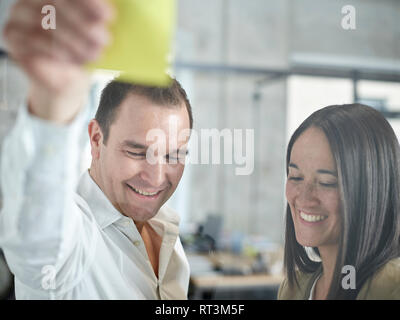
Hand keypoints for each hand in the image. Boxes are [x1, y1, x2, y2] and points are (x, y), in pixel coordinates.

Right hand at [3, 0, 113, 123]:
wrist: (66, 78)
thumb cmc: (84, 50)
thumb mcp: (97, 34)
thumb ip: (100, 21)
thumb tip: (113, 17)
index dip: (89, 2)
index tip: (108, 16)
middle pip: (56, 3)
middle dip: (84, 23)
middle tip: (104, 40)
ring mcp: (19, 15)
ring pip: (46, 23)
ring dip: (75, 41)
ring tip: (95, 55)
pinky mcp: (12, 36)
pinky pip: (33, 41)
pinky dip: (58, 52)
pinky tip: (75, 61)